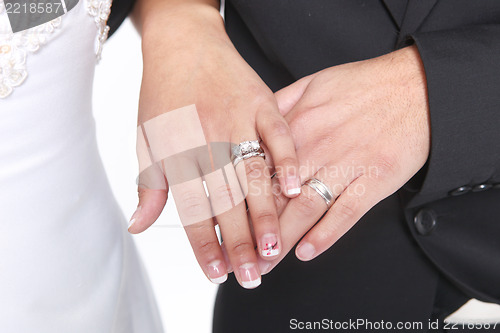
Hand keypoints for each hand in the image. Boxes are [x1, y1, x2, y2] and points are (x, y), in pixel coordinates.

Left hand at [128, 2, 300, 288]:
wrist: (184, 42)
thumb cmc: (164, 92)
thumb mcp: (146, 138)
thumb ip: (148, 184)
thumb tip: (140, 225)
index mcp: (176, 150)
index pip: (191, 207)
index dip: (202, 244)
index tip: (216, 272)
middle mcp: (206, 138)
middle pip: (225, 199)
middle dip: (238, 241)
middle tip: (252, 274)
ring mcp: (236, 119)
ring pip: (253, 174)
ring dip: (265, 213)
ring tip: (274, 247)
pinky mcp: (261, 102)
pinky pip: (278, 134)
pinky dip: (287, 161)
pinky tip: (295, 189)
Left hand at [258, 45, 429, 273]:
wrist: (416, 85)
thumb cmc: (366, 84)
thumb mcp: (313, 83)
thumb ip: (281, 104)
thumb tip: (254, 121)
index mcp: (297, 126)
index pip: (258, 168)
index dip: (239, 198)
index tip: (224, 220)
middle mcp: (316, 147)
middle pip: (276, 194)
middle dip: (254, 229)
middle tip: (237, 254)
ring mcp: (346, 165)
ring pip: (305, 209)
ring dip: (282, 240)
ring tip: (264, 264)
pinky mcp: (375, 179)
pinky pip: (346, 212)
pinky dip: (326, 234)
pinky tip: (307, 251)